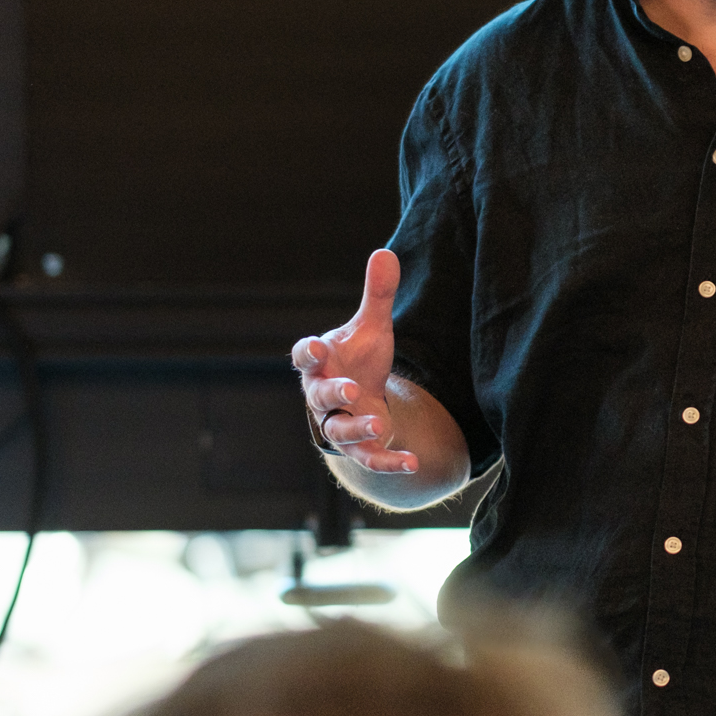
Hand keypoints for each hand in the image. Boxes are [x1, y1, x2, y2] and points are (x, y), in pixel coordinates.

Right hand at [292, 250, 418, 475]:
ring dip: (357, 429)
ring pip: (338, 431)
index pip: (303, 357)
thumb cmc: (360, 359)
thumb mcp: (372, 328)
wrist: (363, 398)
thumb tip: (385, 252)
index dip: (308, 352)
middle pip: (320, 396)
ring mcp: (337, 423)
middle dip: (333, 392)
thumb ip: (377, 296)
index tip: (316, 347)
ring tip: (379, 424)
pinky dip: (387, 462)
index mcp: (320, 363)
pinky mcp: (358, 447)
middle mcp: (322, 395)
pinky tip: (412, 463)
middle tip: (349, 389)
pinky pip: (368, 458)